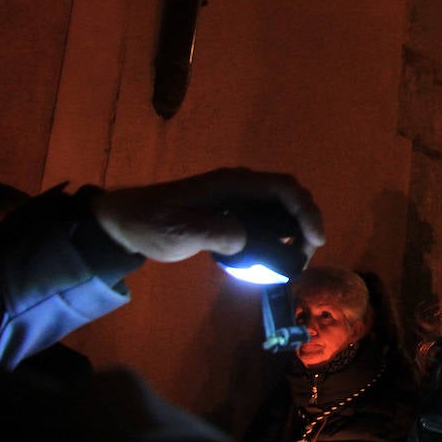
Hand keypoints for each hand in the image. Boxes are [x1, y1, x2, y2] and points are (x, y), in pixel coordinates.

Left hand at [89, 167, 324, 263]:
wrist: (126, 222)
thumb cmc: (150, 224)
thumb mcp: (178, 232)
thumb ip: (212, 232)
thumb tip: (243, 239)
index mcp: (231, 183)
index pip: (282, 189)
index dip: (306, 212)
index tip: (315, 240)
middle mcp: (240, 185)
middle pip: (289, 195)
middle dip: (307, 221)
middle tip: (307, 254)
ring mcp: (237, 196)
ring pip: (281, 206)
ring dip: (296, 228)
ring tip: (297, 257)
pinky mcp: (233, 210)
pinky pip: (268, 216)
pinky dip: (282, 232)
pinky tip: (278, 254)